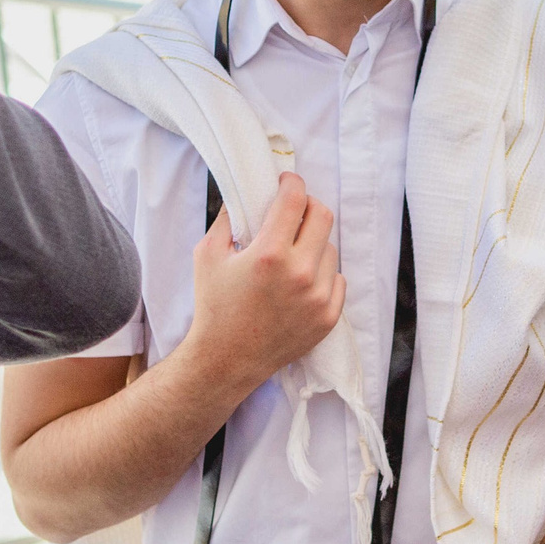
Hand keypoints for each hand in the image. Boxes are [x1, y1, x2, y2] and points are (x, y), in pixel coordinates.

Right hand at [182, 172, 342, 390]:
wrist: (226, 360)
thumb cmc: (214, 305)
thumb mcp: (208, 254)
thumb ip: (229, 218)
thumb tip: (247, 193)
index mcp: (269, 254)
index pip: (296, 199)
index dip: (292, 183)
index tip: (287, 183)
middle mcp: (299, 273)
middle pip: (323, 216)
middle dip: (308, 207)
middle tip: (293, 213)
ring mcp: (318, 297)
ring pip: (329, 248)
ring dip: (312, 243)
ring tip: (290, 255)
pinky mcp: (328, 317)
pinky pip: (337, 278)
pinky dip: (321, 273)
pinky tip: (300, 281)